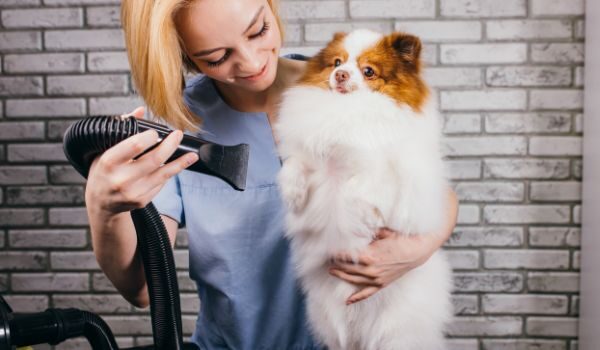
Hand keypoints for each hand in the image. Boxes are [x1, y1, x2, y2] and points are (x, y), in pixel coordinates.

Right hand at [85, 106, 198, 216]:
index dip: (151, 136)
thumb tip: (140, 111)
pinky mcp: (142, 200)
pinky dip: (168, 173)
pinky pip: (161, 184)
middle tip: (178, 135)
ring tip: (192, 155)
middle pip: (155, 159)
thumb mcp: (103, 150)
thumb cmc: (102, 172)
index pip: (135, 145)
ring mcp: (132, 192)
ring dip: (181, 162)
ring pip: (164, 174)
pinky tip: (174, 166)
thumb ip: (121, 129)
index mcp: (109, 162)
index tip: (156, 132)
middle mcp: (121, 179)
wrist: (101, 203)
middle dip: (171, 145)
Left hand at [329, 188, 457, 304]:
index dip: (334, 253)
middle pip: (346, 268)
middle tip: (326, 259)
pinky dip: (357, 297)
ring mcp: (376, 279)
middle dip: (335, 263)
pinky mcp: (382, 284)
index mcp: (369, 255)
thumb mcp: (382, 232)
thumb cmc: (401, 239)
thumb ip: (368, 232)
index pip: (345, 256)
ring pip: (353, 280)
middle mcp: (371, 270)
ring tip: (331, 271)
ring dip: (341, 276)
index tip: (326, 249)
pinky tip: (348, 301)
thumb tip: (355, 227)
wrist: (418, 250)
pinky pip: (367, 293)